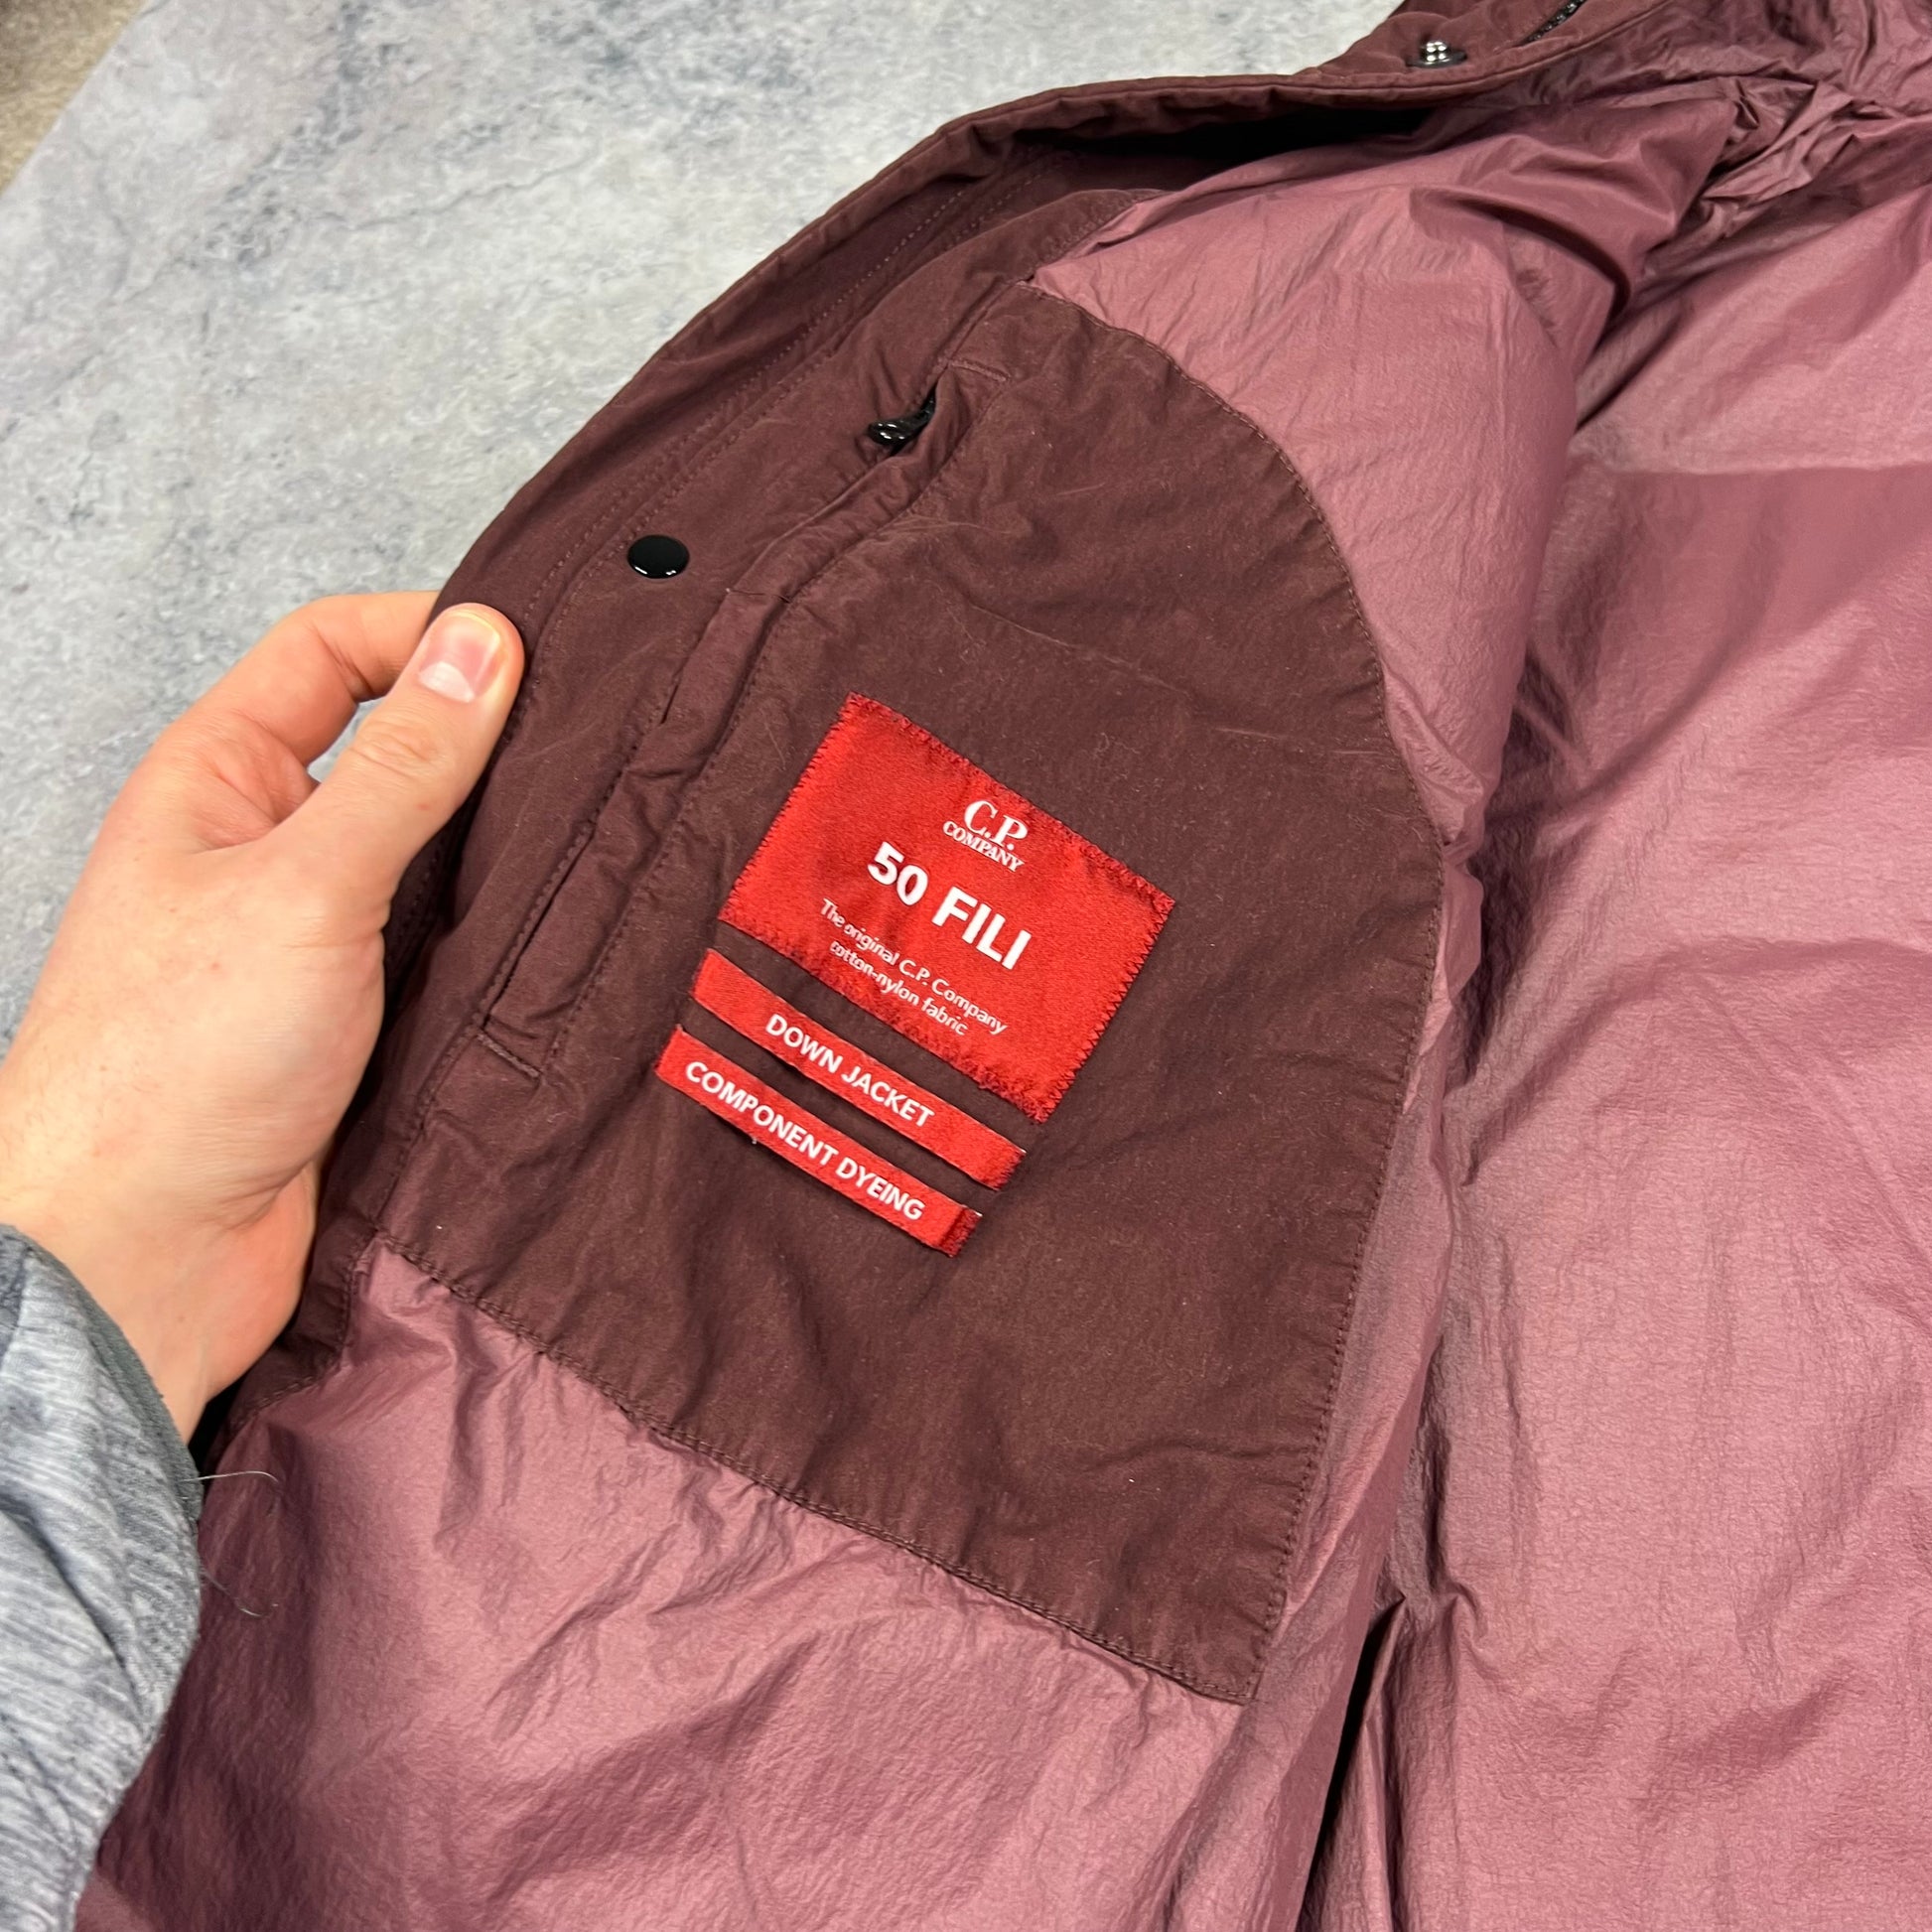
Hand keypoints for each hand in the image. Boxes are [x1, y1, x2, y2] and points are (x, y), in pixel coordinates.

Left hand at [0, 595, 523, 1436]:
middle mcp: (262, 846)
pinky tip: (564, 944)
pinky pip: (441, 950)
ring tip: (601, 846)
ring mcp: (311, 936)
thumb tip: (484, 644)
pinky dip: (498, 940)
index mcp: (218, 779)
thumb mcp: (306, 885)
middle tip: (599, 749)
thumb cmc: (178, 1061)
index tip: (540, 656)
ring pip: (428, 858)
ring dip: (501, 854)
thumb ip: (403, 767)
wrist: (146, 1257)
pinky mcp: (355, 1020)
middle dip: (489, 746)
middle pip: (391, 751)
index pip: (332, 652)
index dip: (428, 634)